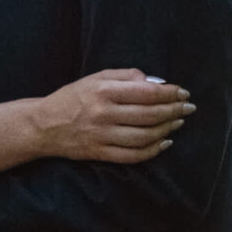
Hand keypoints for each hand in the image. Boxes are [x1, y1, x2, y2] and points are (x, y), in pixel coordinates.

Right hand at [31, 71, 192, 163]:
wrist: (43, 126)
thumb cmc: (72, 98)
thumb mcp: (95, 78)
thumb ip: (125, 76)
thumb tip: (155, 83)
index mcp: (104, 91)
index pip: (146, 92)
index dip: (170, 93)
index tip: (183, 93)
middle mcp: (104, 113)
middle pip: (149, 115)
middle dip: (174, 111)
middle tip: (188, 108)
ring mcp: (102, 136)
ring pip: (144, 136)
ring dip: (167, 130)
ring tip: (177, 123)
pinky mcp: (100, 153)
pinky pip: (132, 155)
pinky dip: (152, 151)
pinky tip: (164, 143)